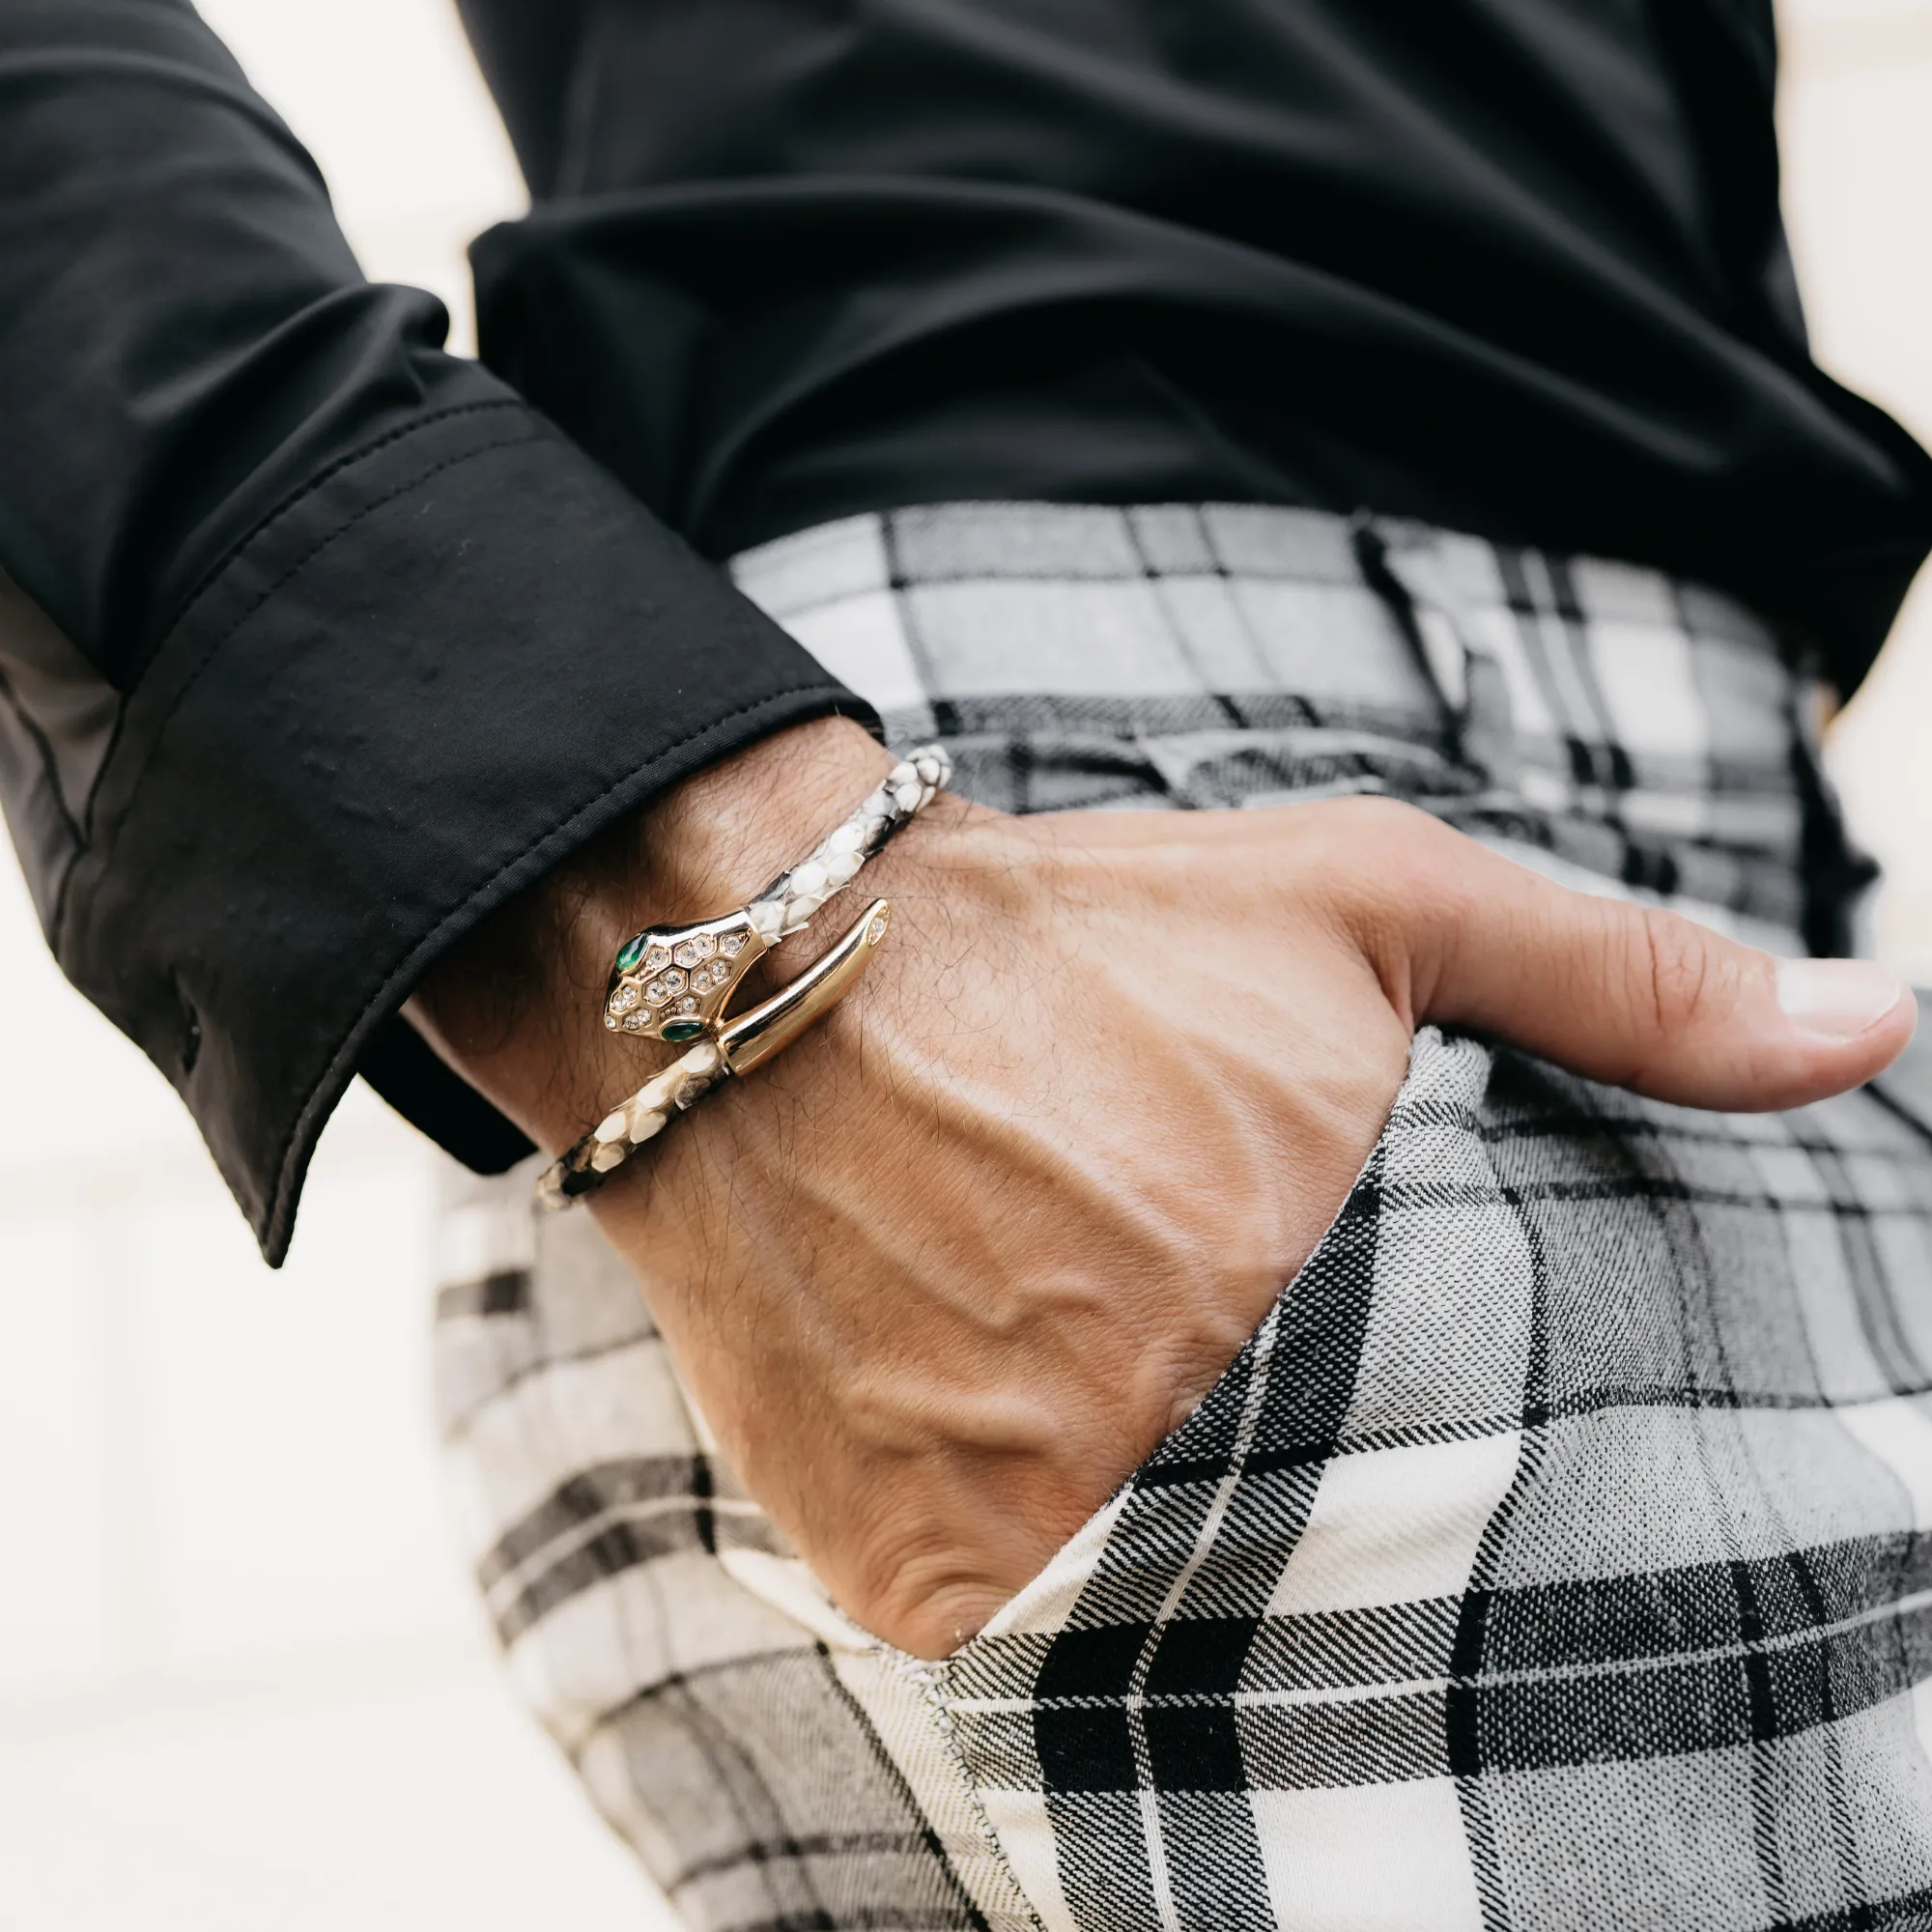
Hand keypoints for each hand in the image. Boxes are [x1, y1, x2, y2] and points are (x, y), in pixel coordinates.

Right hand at [411, 720, 1915, 1658]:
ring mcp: (1008, 1497)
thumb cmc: (1077, 927)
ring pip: (1147, 1568)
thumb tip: (1884, 1027)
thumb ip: (1621, 981)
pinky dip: (1005, 1530)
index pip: (1441, 1419)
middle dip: (1234, 1406)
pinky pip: (1005, 1614)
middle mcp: (1146, 1396)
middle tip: (1133, 1286)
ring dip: (1118, 1470)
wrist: (766, 976)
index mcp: (1284, 1256)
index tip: (1281, 1282)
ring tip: (1039, 1318)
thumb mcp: (1364, 899)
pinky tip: (963, 1382)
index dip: (1371, 1349)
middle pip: (1284, 1498)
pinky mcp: (899, 1560)